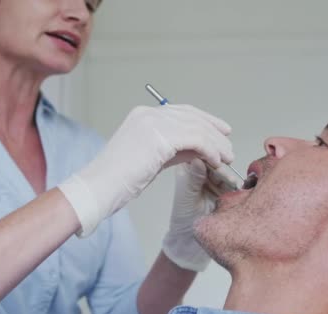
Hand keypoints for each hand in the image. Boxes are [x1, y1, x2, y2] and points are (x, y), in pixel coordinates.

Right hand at [59, 104, 233, 236]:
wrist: (98, 188)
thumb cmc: (119, 180)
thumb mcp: (151, 159)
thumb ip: (174, 149)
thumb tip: (198, 149)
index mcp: (143, 116)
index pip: (182, 112)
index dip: (205, 121)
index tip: (221, 132)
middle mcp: (148, 114)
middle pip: (192, 117)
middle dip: (214, 131)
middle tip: (229, 146)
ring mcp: (153, 123)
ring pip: (197, 128)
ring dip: (216, 143)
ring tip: (227, 158)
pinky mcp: (159, 137)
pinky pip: (196, 140)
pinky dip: (210, 150)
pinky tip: (216, 162)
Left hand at [162, 159, 239, 270]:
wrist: (191, 240)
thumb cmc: (183, 218)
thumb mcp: (187, 197)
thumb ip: (194, 179)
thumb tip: (198, 159)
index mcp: (187, 170)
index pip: (197, 153)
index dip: (206, 151)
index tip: (213, 156)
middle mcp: (200, 172)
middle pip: (213, 159)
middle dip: (219, 164)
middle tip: (224, 171)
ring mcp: (212, 180)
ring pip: (223, 170)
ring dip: (228, 175)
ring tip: (231, 183)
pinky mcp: (223, 188)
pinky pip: (231, 181)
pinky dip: (234, 183)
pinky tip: (236, 186)